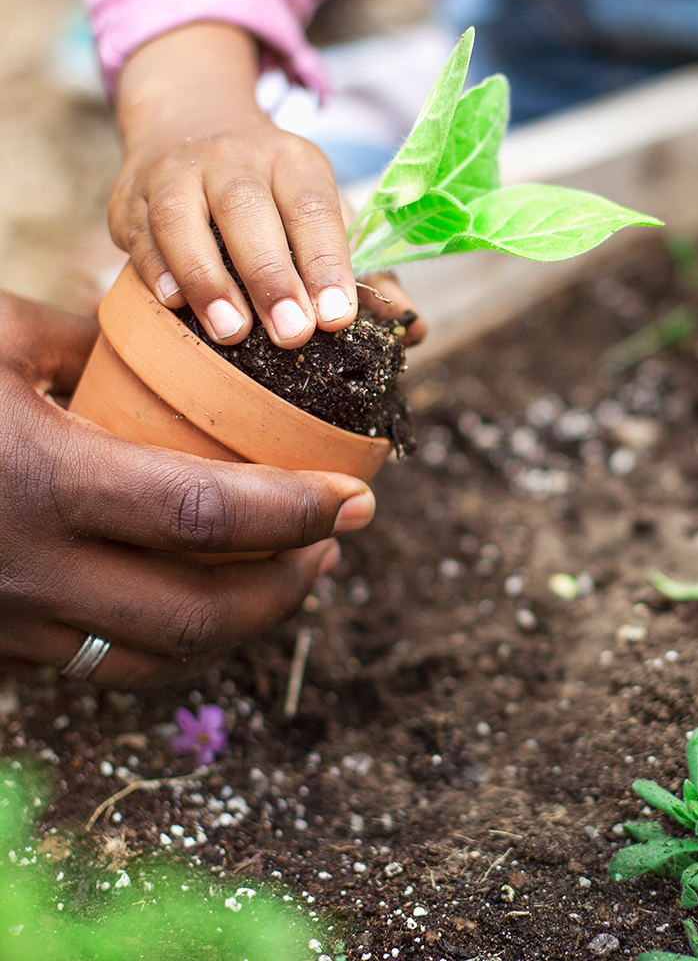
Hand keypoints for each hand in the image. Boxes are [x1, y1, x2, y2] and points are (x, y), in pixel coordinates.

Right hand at [0, 290, 377, 687]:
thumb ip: (86, 339)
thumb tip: (166, 340)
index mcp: (41, 483)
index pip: (210, 519)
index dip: (300, 514)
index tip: (359, 497)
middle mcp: (30, 572)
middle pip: (202, 614)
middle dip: (291, 585)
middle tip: (338, 540)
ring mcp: (9, 622)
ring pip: (158, 655)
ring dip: (243, 622)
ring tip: (291, 570)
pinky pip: (105, 661)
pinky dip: (175, 638)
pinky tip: (203, 593)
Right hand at [109, 22, 424, 349]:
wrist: (189, 121)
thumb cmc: (274, 193)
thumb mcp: (325, 212)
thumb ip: (367, 271)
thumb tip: (412, 328)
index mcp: (293, 161)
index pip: (314, 207)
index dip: (326, 262)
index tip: (338, 317)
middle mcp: (232, 157)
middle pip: (247, 210)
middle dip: (271, 276)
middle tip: (293, 334)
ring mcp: (174, 173)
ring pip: (182, 219)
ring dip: (207, 279)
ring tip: (232, 332)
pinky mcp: (129, 197)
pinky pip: (137, 234)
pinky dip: (156, 270)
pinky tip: (174, 305)